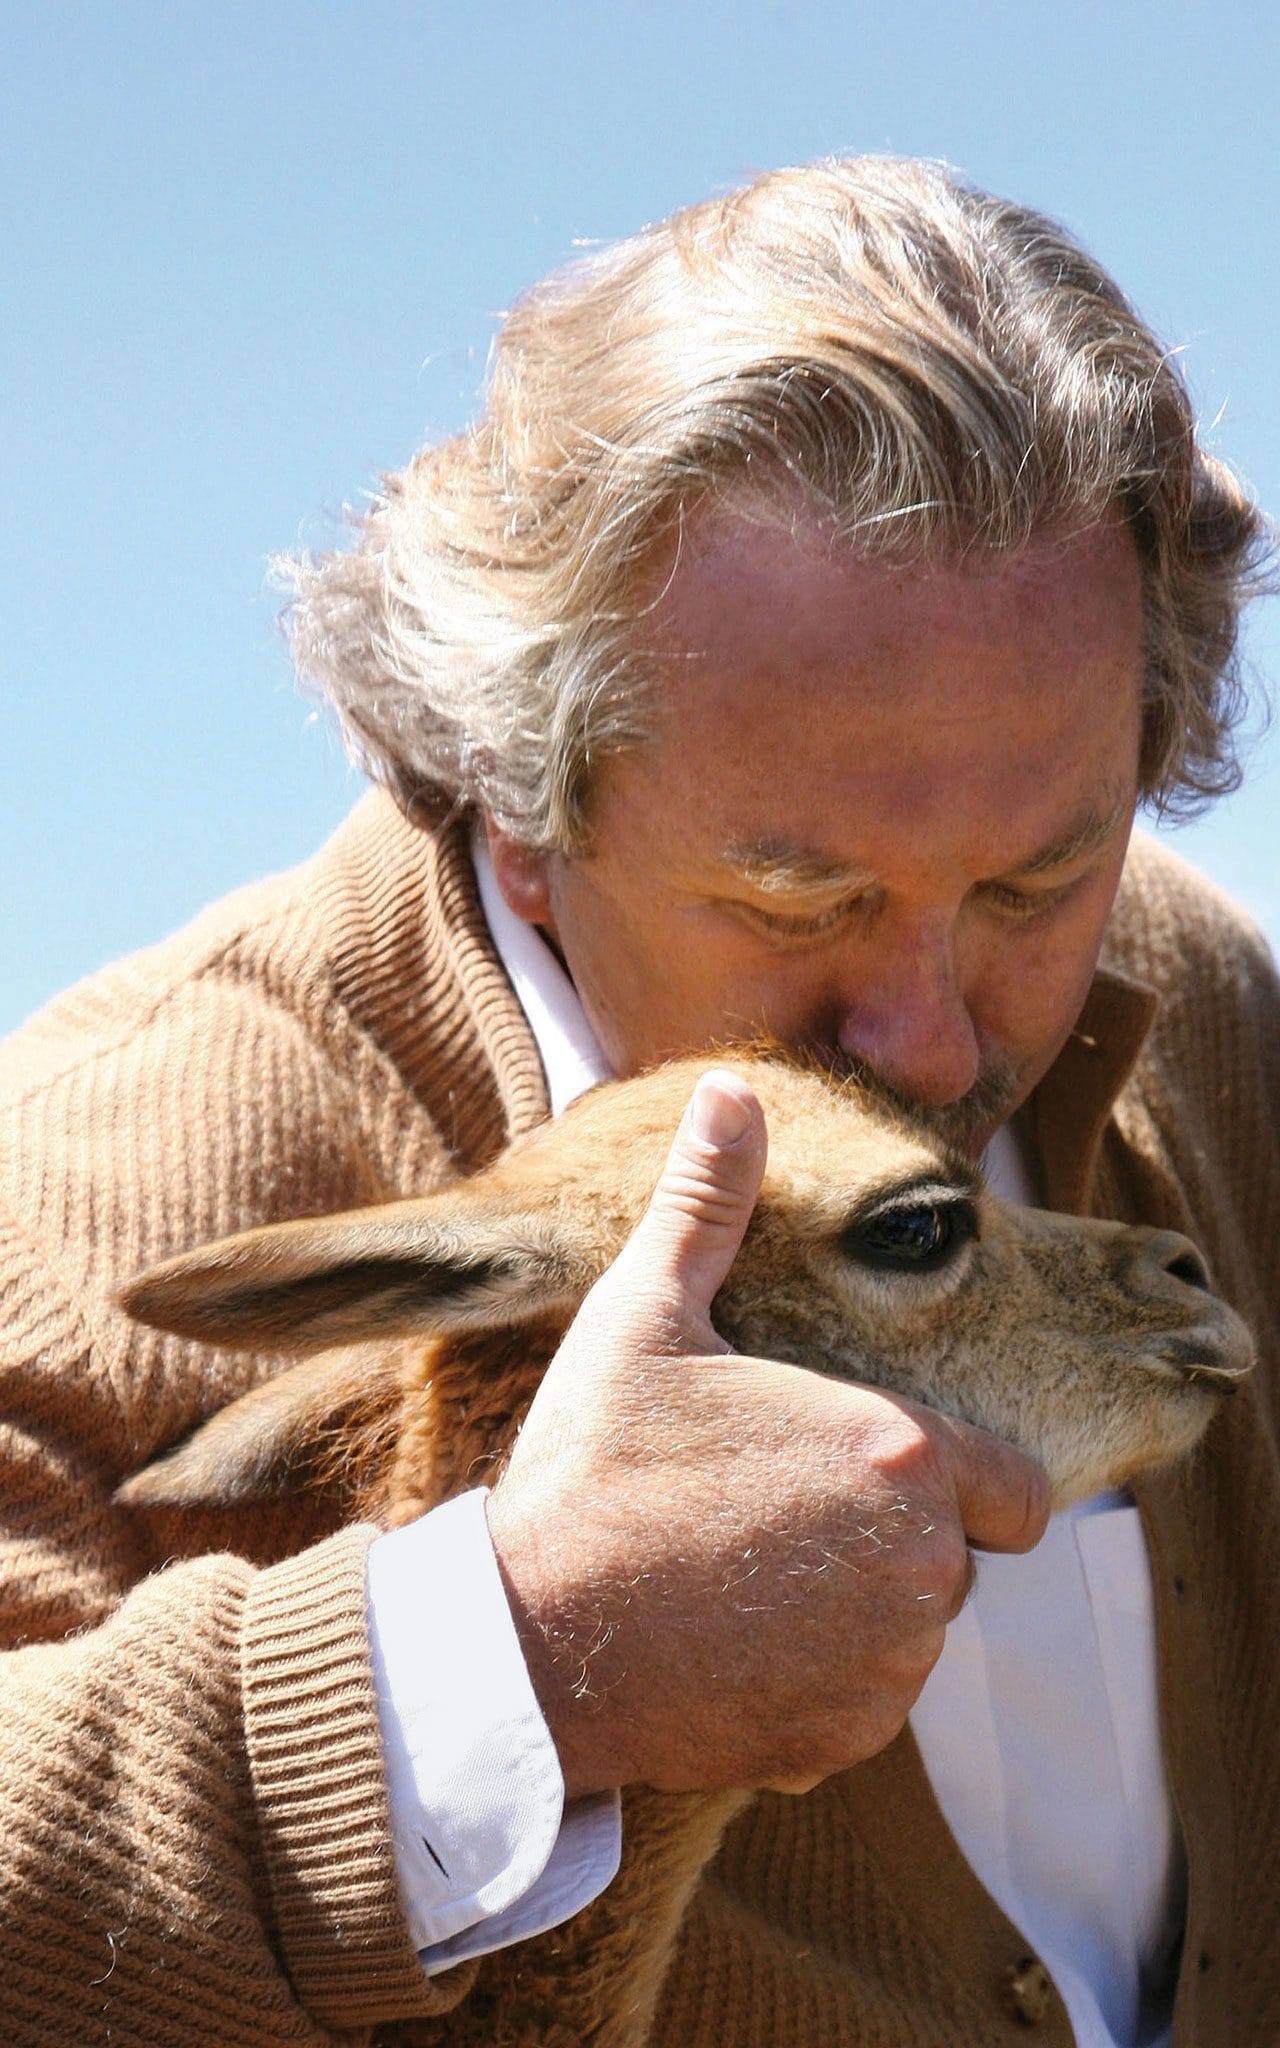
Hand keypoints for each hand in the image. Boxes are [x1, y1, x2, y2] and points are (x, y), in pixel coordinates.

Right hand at [485, 1069, 1048, 1799]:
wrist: (526, 1640)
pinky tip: (730, 1637)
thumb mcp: (646, 1315)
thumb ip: (711, 1203)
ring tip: (744, 1568)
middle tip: (776, 1507)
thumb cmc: (592, 1465)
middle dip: (892, 1530)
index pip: (1018, 1488)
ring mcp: (885, 1670)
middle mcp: (922, 1571)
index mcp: (900, 1454)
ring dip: (858, 1605)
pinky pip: (865, 1701)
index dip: (955, 1473)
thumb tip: (728, 1088)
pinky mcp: (840, 1743)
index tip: (864, 1461)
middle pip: (957, 1554)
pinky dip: (820, 1679)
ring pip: (911, 1629)